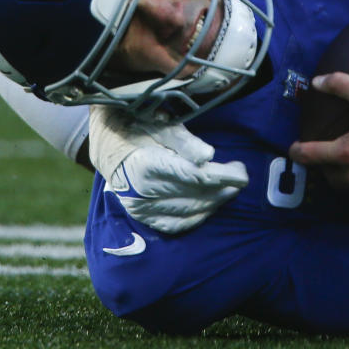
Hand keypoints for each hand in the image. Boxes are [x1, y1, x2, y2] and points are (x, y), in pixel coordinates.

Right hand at [89, 106, 247, 233]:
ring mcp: (140, 208)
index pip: (196, 177)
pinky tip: (210, 206)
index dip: (223, 177)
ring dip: (214, 202)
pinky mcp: (142, 217)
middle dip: (223, 188)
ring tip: (230, 190)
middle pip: (195, 195)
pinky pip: (175, 225)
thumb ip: (185, 142)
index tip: (242, 173)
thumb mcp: (159, 124)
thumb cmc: (136, 128)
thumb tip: (208, 157)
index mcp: (147, 166)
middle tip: (241, 177)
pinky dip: (196, 217)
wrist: (106, 145)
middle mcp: (142, 192)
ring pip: (189, 211)